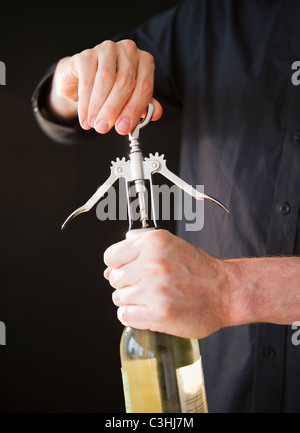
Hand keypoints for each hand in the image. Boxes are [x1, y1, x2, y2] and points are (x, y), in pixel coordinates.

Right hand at [49, 40, 161, 133]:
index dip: (134, 110)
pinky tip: (85, 118)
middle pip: (125, 82)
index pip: (144, 87)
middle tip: (105, 128)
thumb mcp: (131, 99)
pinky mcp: (86, 54)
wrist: (82, 80)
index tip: (124, 128)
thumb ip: (143, 106)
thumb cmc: (111, 90)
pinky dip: (85, 104)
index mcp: (144, 62)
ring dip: (98, 107)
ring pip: (105, 80)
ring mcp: (107, 49)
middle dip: (114, 110)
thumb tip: (156, 114)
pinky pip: (87, 81)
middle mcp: (128, 51)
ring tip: (95, 124)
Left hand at [103, 229, 231, 338]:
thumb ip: (138, 253)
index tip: (127, 271)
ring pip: (119, 298)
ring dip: (131, 301)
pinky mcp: (158, 314)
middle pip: (114, 279)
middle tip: (147, 286)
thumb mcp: (169, 246)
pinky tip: (148, 311)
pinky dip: (134, 316)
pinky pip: (126, 316)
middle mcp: (152, 264)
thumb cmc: (198, 269)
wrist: (226, 290)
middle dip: (127, 284)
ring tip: (151, 299)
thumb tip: (109, 271)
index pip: (111, 256)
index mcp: (153, 243)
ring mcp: (155, 290)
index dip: (117, 265)